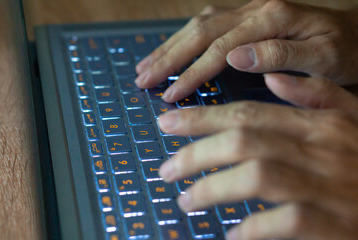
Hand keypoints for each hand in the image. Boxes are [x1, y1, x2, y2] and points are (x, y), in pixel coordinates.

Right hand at [135, 0, 357, 101]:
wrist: (357, 32)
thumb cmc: (346, 49)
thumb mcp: (325, 57)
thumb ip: (280, 55)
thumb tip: (235, 58)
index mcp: (272, 19)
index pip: (220, 49)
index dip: (192, 73)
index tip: (170, 96)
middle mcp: (255, 9)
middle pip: (200, 31)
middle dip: (168, 57)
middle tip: (141, 78)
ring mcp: (249, 10)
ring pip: (198, 25)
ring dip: (169, 47)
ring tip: (145, 66)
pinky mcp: (247, 16)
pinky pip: (207, 24)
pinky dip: (184, 40)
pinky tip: (171, 50)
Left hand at [157, 73, 357, 239]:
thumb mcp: (352, 117)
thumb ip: (313, 94)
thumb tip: (271, 76)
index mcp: (318, 123)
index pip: (247, 112)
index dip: (202, 117)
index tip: (168, 123)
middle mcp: (319, 149)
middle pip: (243, 141)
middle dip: (195, 153)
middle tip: (165, 168)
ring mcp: (327, 187)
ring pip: (256, 176)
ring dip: (213, 188)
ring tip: (185, 199)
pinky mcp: (334, 225)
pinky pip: (285, 222)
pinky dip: (253, 228)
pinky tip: (231, 233)